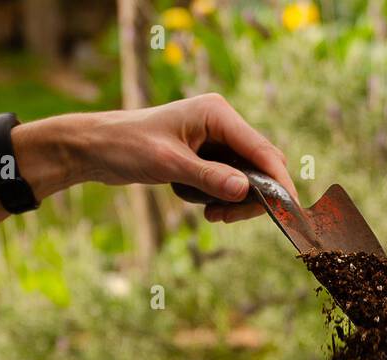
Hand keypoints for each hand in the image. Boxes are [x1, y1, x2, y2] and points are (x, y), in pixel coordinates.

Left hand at [75, 93, 296, 222]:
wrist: (96, 148)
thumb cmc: (126, 146)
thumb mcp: (168, 164)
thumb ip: (209, 177)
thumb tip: (246, 191)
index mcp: (216, 112)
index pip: (261, 148)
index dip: (278, 179)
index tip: (290, 208)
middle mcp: (221, 122)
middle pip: (260, 163)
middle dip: (254, 195)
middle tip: (228, 219)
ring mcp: (215, 139)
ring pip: (247, 176)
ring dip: (237, 201)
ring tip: (213, 216)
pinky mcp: (206, 156)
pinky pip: (230, 180)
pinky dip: (224, 198)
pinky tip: (206, 209)